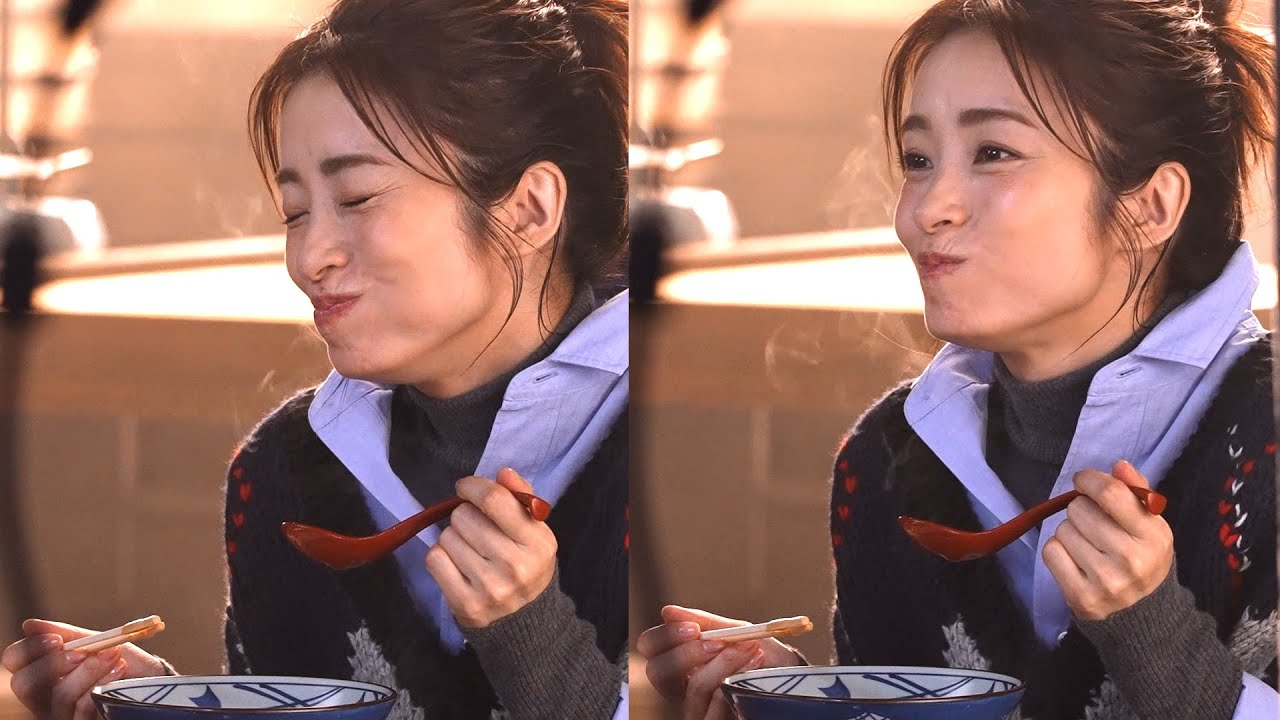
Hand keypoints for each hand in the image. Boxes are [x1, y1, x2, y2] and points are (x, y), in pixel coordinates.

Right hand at [3, 618, 168, 719]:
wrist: (156, 682)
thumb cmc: (124, 661)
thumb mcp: (100, 643)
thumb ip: (68, 635)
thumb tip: (30, 625)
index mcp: (46, 671)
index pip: (16, 662)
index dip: (29, 649)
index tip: (58, 639)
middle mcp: (47, 696)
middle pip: (24, 684)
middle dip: (53, 665)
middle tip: (81, 652)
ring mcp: (63, 713)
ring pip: (59, 695)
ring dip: (89, 670)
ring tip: (113, 655)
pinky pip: (82, 707)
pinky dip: (102, 684)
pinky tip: (119, 672)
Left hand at [424, 468, 557, 627]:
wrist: (524, 622)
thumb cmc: (526, 565)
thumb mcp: (535, 532)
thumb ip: (520, 498)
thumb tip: (503, 472)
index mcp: (537, 543)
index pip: (495, 501)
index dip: (473, 487)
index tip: (466, 487)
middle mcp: (514, 566)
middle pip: (465, 516)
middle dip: (466, 516)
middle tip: (476, 529)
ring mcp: (488, 587)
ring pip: (447, 536)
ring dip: (454, 537)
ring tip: (470, 550)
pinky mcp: (464, 604)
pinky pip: (434, 559)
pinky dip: (441, 556)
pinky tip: (456, 564)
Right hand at [637, 606, 800, 719]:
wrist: (795, 681)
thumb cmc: (763, 656)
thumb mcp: (737, 634)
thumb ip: (705, 624)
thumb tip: (667, 611)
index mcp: (680, 661)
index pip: (650, 648)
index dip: (665, 636)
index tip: (694, 628)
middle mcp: (681, 688)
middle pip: (657, 672)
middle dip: (687, 653)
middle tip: (717, 642)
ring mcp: (697, 710)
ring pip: (693, 688)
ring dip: (723, 664)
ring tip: (751, 648)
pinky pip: (715, 709)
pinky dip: (735, 684)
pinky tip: (754, 668)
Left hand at [1043, 460, 1174, 620]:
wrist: (1142, 613)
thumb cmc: (1142, 557)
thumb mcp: (1149, 525)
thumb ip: (1134, 491)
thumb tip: (1118, 465)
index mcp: (1153, 536)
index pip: (1111, 494)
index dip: (1090, 481)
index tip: (1083, 481)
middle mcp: (1131, 560)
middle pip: (1080, 510)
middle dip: (1082, 510)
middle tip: (1094, 525)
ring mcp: (1106, 581)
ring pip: (1062, 529)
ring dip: (1070, 532)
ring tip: (1088, 546)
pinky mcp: (1081, 597)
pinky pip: (1050, 552)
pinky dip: (1058, 551)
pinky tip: (1075, 560)